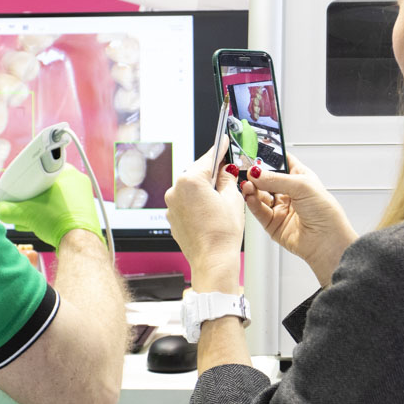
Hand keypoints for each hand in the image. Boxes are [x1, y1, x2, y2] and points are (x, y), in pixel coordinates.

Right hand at [0, 167, 103, 248]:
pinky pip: (65, 209)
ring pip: (57, 198)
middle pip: (50, 186)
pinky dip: (54, 215)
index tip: (23, 187)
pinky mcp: (86, 213)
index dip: (31, 179)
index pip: (44, 170)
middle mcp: (79, 183)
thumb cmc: (60, 222)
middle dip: (35, 196)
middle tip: (26, 204)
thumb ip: (9, 210)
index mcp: (69, 173)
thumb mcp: (27, 213)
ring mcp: (84, 198)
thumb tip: (0, 210)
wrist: (79, 243)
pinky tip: (45, 223)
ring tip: (34, 216)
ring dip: (43, 206)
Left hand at [165, 141, 246, 290]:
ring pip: (191, 190)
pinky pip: (186, 204)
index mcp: (190, 181)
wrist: (212, 261)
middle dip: (212, 174)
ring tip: (221, 201)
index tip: (223, 142)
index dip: (219, 150)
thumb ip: (227, 178)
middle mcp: (175, 191)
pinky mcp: (172, 218)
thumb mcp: (232, 199)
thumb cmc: (222, 234)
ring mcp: (171, 206)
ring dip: (204, 191)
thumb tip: (226, 170)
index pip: (207, 158)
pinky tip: (210, 213)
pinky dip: (197, 204)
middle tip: (229, 175)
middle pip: (197, 174)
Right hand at [239, 158, 357, 286]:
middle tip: (247, 170)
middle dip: (256, 174)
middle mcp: (289, 192)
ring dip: (252, 188)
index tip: (254, 152)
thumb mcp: (302, 186)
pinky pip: (258, 210)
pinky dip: (252, 203)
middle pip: (266, 179)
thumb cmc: (326, 213)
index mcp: (300, 178)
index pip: (281, 162)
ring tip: (248, 185)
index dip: (269, 157)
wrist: (327, 241)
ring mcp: (280, 208)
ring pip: (260, 194)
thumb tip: (256, 173)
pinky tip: (250, 197)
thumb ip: (276, 179)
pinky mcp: (273, 223)